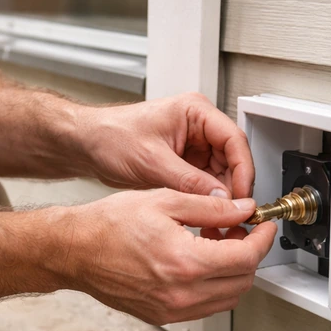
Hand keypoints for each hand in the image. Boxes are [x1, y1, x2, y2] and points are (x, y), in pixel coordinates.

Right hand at [56, 189, 275, 324]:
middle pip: (243, 281)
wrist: (75, 251)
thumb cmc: (108, 226)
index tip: (263, 225)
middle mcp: (182, 294)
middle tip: (238, 230)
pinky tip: (198, 263)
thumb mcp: (164, 201)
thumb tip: (243, 210)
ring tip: (216, 245)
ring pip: (227, 299)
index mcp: (186, 263)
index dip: (263, 239)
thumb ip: (211, 207)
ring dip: (232, 273)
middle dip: (250, 254)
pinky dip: (213, 286)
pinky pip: (205, 307)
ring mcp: (172, 310)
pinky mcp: (162, 317)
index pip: (247, 257)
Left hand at [78, 93, 253, 198]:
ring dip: (220, 197)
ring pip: (220, 175)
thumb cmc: (110, 136)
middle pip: (232, 159)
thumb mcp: (152, 161)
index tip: (242, 195)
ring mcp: (191, 147)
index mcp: (195, 112)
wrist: (86, 145)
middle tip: (232, 213)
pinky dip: (205, 200)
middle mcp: (197, 127)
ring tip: (217, 218)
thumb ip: (188, 181)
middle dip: (232, 188)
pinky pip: (204, 184)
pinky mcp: (183, 164)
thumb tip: (219, 199)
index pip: (234, 139)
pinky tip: (204, 215)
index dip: (243, 170)